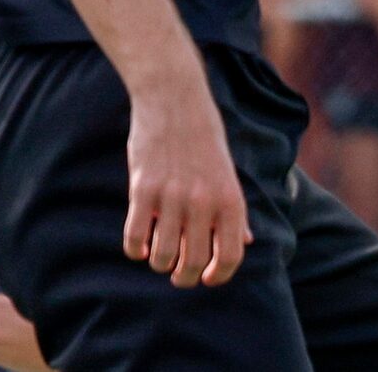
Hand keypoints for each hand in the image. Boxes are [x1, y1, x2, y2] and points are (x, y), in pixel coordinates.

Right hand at [124, 68, 249, 286]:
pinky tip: (138, 246)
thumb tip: (242, 242)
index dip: (219, 275)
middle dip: (186, 276)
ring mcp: (172, 196)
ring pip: (164, 254)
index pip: (230, 256)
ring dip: (161, 264)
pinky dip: (136, 248)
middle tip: (179, 276)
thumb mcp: (228, 173)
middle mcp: (204, 203)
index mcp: (230, 200)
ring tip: (158, 260)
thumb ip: (235, 211)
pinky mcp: (143, 187)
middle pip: (196, 261)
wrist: (173, 99)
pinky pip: (136, 234)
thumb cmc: (203, 136)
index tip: (207, 278)